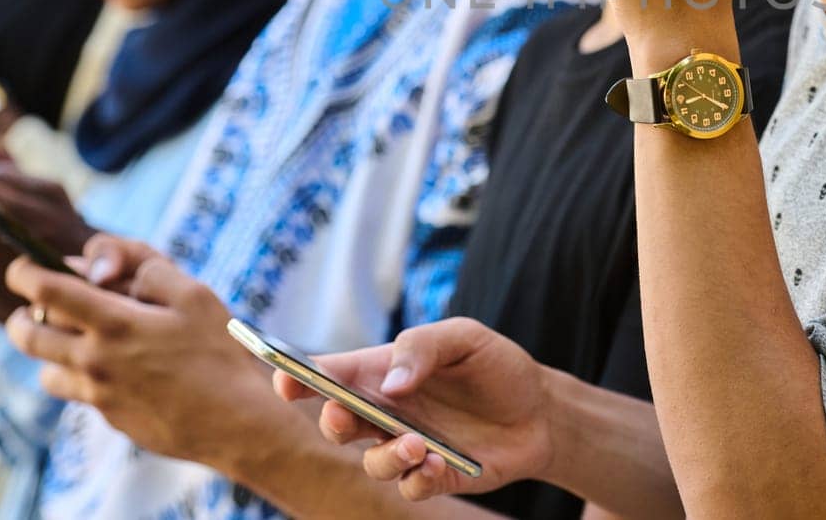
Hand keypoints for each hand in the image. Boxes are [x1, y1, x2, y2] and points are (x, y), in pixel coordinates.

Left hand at [4, 238, 284, 469]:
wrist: (237, 423)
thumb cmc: (220, 352)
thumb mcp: (194, 293)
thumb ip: (145, 266)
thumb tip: (100, 266)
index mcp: (114, 322)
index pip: (46, 291)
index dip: (25, 272)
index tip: (24, 267)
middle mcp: (96, 360)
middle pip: (28, 334)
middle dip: (21, 313)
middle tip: (32, 304)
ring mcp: (100, 395)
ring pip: (44, 369)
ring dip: (47, 349)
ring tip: (72, 338)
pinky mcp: (111, 418)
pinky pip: (77, 393)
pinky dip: (79, 376)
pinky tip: (112, 369)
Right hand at [274, 317, 555, 502]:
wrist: (541, 408)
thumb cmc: (494, 365)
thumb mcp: (464, 337)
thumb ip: (423, 347)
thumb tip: (389, 383)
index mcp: (382, 372)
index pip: (330, 376)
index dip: (298, 378)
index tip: (284, 380)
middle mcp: (387, 413)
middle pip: (338, 423)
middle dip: (333, 422)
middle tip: (345, 415)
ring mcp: (408, 447)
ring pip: (373, 464)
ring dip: (386, 457)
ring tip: (416, 444)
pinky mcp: (436, 477)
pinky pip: (411, 488)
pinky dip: (417, 480)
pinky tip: (437, 464)